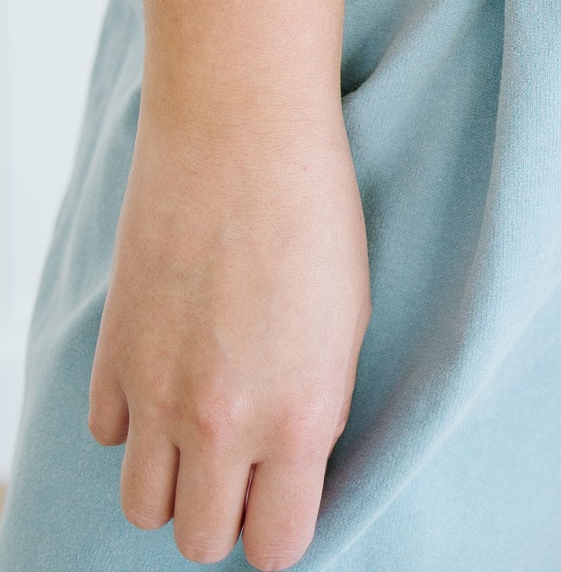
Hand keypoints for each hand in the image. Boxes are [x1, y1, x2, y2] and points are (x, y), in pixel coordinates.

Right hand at [89, 102, 370, 569]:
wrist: (242, 131)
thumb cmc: (315, 211)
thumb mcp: (347, 323)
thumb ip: (313, 408)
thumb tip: (287, 462)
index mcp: (299, 419)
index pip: (276, 547)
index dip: (281, 527)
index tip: (284, 498)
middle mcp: (221, 423)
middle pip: (201, 540)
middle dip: (224, 511)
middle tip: (244, 459)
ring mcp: (157, 393)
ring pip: (144, 507)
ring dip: (173, 480)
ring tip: (202, 426)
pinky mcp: (113, 355)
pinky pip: (111, 436)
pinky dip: (135, 421)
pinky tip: (169, 370)